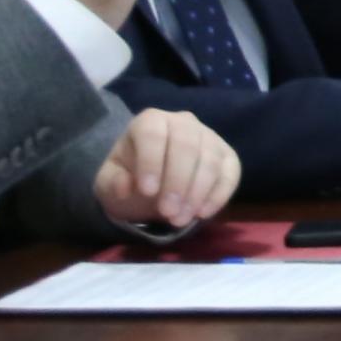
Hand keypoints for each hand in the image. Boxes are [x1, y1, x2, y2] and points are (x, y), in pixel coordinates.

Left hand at [91, 106, 239, 229]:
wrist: (151, 184)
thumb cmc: (129, 177)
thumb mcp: (109, 182)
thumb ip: (113, 182)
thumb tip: (125, 187)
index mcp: (150, 121)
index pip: (153, 134)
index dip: (151, 161)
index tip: (146, 191)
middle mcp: (183, 122)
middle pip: (187, 145)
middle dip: (178, 182)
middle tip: (168, 212)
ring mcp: (210, 137)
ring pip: (210, 159)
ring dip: (197, 193)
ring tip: (180, 219)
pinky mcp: (228, 156)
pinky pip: (231, 172)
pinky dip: (219, 194)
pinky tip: (203, 213)